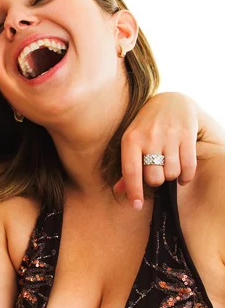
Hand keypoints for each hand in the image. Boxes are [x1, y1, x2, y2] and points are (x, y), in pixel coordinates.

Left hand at [115, 92, 198, 208]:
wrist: (170, 101)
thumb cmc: (146, 128)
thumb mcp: (132, 143)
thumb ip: (127, 168)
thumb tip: (119, 191)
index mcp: (130, 140)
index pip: (130, 172)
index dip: (133, 192)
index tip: (136, 206)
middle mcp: (149, 137)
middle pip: (154, 178)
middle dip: (156, 180)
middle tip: (156, 171)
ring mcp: (169, 135)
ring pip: (171, 174)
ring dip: (171, 176)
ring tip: (168, 167)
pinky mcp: (187, 135)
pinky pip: (188, 167)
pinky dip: (186, 177)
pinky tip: (182, 175)